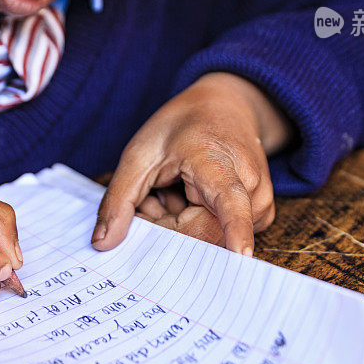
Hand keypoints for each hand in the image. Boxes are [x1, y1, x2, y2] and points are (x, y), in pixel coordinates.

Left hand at [91, 72, 291, 255]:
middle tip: (148, 195)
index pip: (230, 204)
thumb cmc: (185, 125)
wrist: (226, 106)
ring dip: (175, 223)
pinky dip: (191, 222)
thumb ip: (120, 199)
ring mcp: (260, 206)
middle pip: (198, 236)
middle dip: (163, 224)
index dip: (235, 232)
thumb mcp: (141, 152)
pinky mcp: (260, 217)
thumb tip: (104, 244)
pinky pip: (216, 236)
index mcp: (220, 165)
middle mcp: (250, 189)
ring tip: (169, 187)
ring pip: (204, 240)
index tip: (241, 257)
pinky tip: (185, 195)